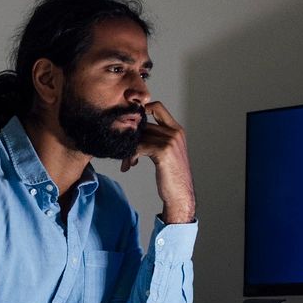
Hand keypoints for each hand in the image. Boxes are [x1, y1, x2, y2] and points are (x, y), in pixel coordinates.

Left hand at [121, 99, 195, 222]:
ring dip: (128, 148)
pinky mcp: (163, 151)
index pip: (157, 107)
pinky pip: (138, 147)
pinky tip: (129, 166)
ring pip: (139, 136)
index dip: (141, 110)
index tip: (129, 124)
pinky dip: (130, 156)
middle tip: (122, 149)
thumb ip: (156, 138)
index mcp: (177, 130)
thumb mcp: (166, 153)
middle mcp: (175, 132)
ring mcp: (170, 141)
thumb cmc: (171, 176)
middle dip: (130, 136)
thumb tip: (134, 131)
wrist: (180, 195)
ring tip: (126, 162)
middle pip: (143, 123)